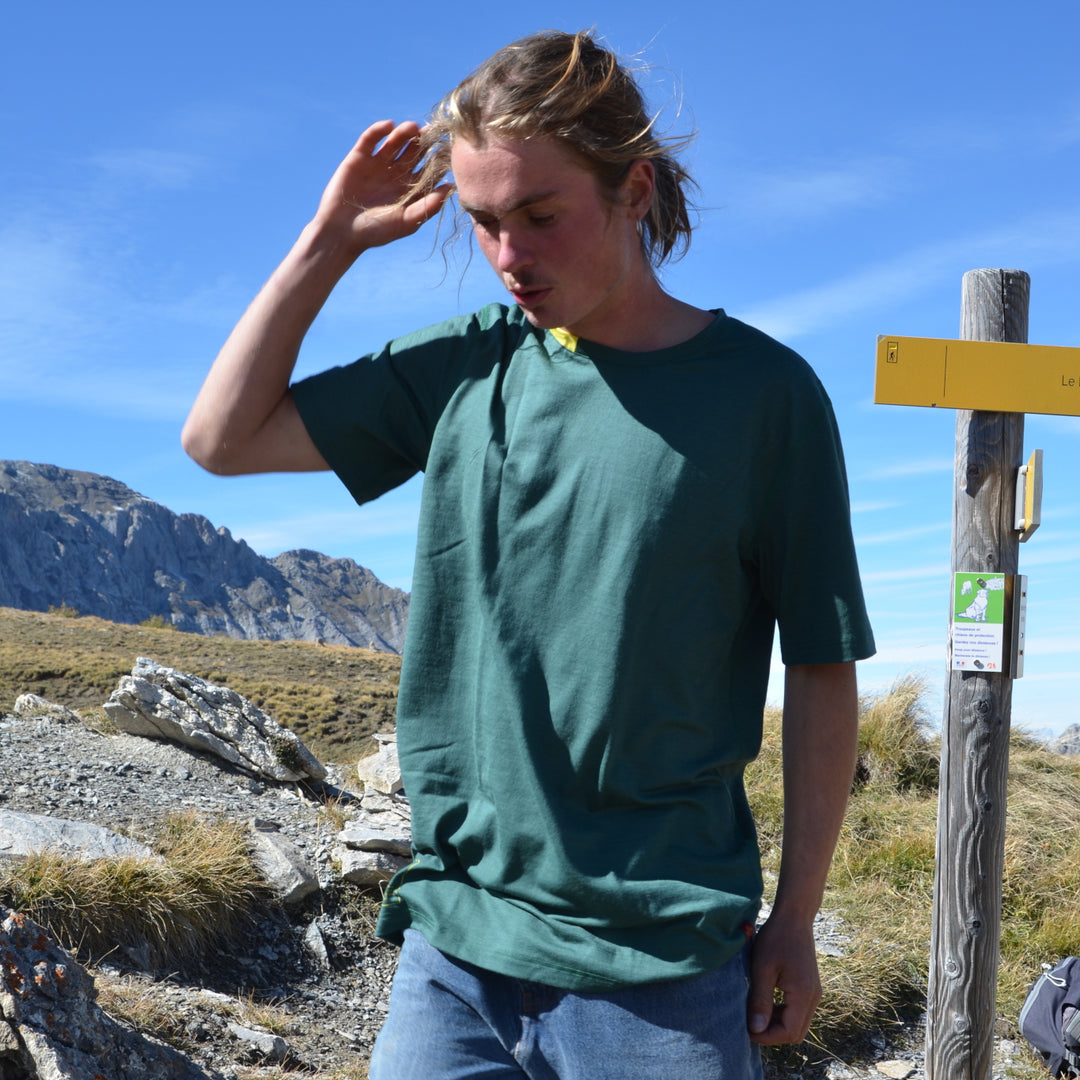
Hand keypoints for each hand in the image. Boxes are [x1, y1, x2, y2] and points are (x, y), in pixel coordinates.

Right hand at [314, 120, 450, 251]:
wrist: (341, 232)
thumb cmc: (376, 232)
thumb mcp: (407, 222)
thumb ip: (428, 206)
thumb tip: (451, 188)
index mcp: (410, 188)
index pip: (428, 168)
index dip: (437, 159)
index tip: (448, 150)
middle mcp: (396, 174)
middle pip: (413, 151)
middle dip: (422, 142)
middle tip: (432, 132)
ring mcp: (377, 164)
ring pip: (395, 142)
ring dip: (404, 133)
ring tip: (413, 128)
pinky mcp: (359, 157)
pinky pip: (370, 139)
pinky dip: (379, 130)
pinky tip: (389, 126)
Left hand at [746, 913, 821, 1044]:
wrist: (794, 917)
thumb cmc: (776, 939)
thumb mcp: (762, 969)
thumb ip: (760, 1000)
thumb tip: (756, 1029)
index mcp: (803, 996)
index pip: (789, 1032)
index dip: (767, 1037)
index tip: (747, 1031)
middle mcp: (814, 998)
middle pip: (796, 1032)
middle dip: (772, 1034)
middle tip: (749, 1025)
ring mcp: (814, 993)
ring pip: (798, 1023)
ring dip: (777, 1024)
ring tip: (754, 1013)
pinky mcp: (810, 987)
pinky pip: (798, 1011)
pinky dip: (783, 1013)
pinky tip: (765, 1002)